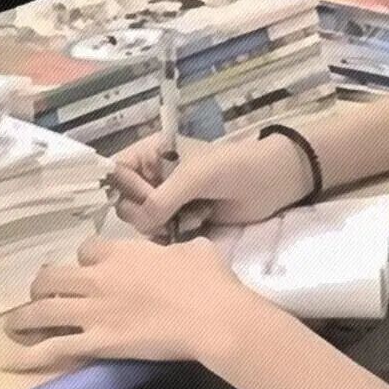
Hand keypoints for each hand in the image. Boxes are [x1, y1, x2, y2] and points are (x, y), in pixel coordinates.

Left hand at [2, 236, 269, 371]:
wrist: (212, 317)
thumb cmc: (210, 281)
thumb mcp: (197, 249)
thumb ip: (178, 248)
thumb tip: (182, 252)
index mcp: (123, 252)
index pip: (87, 249)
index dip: (86, 259)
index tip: (92, 268)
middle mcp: (99, 278)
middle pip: (51, 277)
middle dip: (43, 286)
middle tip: (44, 295)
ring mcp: (94, 311)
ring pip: (42, 311)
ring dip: (23, 318)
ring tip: (15, 325)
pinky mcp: (97, 342)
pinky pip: (53, 349)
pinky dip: (27, 357)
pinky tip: (10, 362)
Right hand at [110, 132, 313, 237]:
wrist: (271, 183)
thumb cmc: (232, 168)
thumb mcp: (193, 177)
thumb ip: (161, 199)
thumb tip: (139, 223)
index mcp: (151, 154)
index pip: (116, 172)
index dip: (126, 189)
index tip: (147, 197)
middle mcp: (154, 176)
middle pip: (126, 202)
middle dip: (147, 211)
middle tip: (172, 211)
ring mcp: (169, 200)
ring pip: (143, 222)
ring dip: (164, 224)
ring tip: (192, 215)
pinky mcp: (183, 220)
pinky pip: (162, 234)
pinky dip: (175, 234)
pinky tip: (199, 223)